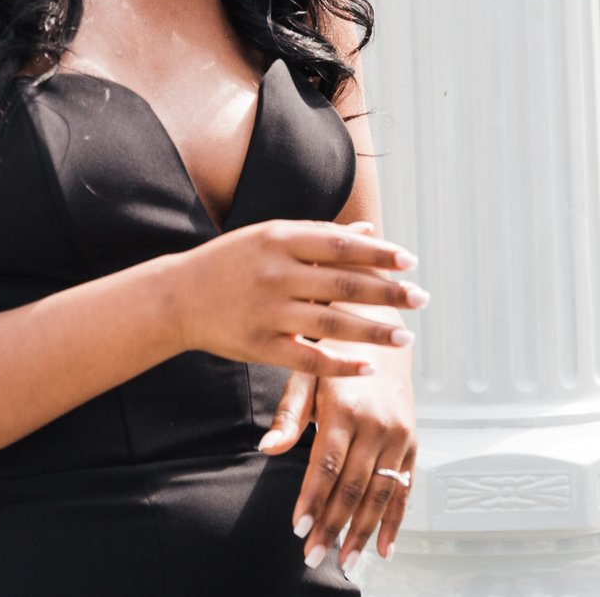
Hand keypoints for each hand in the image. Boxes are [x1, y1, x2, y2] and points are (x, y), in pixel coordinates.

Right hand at [159, 218, 426, 377]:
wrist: (177, 296)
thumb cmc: (232, 262)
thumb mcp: (271, 237)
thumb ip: (321, 237)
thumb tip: (371, 232)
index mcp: (279, 239)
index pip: (341, 246)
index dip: (379, 254)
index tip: (411, 263)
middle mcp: (275, 273)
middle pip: (344, 285)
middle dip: (388, 293)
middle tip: (422, 299)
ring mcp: (267, 311)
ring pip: (332, 325)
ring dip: (374, 331)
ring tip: (406, 336)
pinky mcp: (259, 345)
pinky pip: (308, 359)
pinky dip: (341, 365)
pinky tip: (369, 368)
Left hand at [259, 358, 415, 571]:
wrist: (381, 332)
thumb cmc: (334, 353)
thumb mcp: (304, 374)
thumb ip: (288, 415)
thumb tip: (267, 448)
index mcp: (344, 408)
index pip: (326, 464)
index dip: (313, 499)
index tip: (299, 528)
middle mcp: (375, 423)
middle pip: (353, 486)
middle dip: (333, 525)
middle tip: (315, 555)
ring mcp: (397, 434)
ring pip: (380, 493)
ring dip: (363, 532)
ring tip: (347, 560)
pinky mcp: (411, 441)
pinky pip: (404, 487)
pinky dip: (395, 521)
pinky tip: (384, 546)